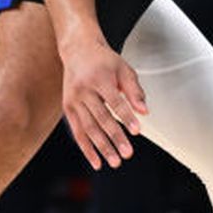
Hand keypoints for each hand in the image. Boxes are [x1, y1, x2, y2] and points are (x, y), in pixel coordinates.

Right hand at [59, 38, 147, 169]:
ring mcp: (73, 100)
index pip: (114, 101)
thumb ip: (134, 90)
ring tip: (115, 162)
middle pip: (101, 118)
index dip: (126, 117)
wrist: (77, 50)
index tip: (137, 132)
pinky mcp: (67, 108)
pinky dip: (86, 149)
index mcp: (99, 77)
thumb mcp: (123, 69)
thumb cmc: (105, 61)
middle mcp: (83, 90)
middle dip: (115, 137)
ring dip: (102, 147)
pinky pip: (77, 132)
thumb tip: (144, 112)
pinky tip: (97, 162)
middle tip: (127, 154)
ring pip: (88, 128)